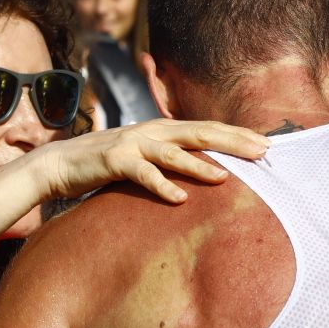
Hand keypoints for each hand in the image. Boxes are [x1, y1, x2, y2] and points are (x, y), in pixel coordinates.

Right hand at [29, 120, 268, 203]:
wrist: (61, 163)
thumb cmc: (108, 164)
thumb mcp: (146, 156)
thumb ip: (172, 157)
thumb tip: (208, 168)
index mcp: (163, 129)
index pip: (208, 128)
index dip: (238, 135)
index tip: (267, 144)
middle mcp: (152, 131)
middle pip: (200, 133)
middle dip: (234, 141)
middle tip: (263, 152)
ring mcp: (132, 144)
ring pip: (173, 152)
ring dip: (200, 165)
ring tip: (226, 177)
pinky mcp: (114, 161)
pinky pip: (142, 175)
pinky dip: (161, 186)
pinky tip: (180, 198)